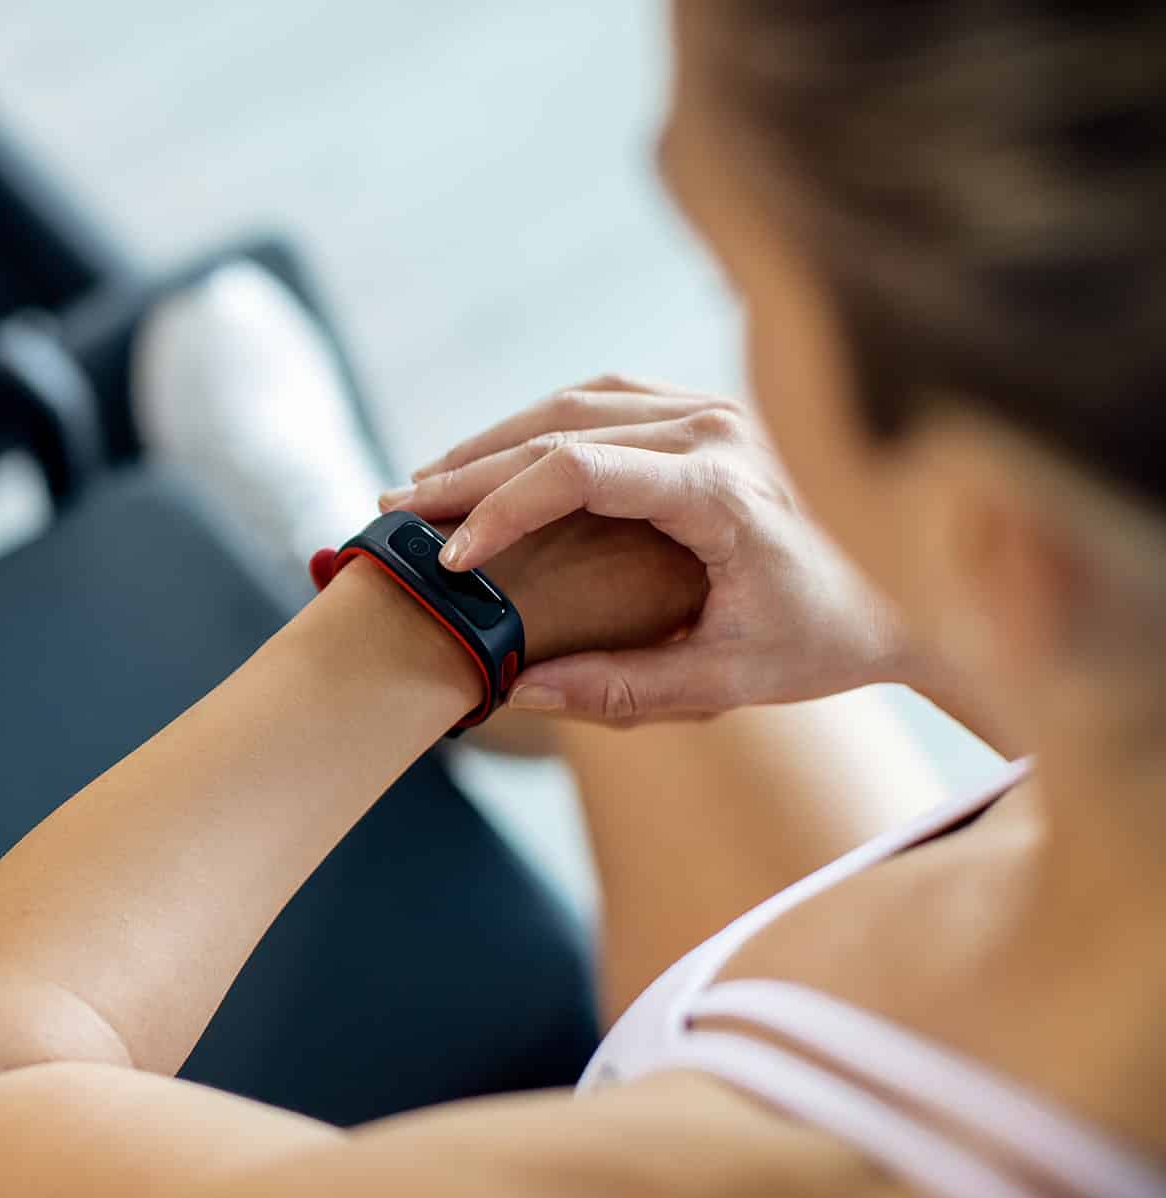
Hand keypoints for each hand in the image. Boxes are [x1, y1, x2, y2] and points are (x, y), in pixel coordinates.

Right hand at [384, 375, 908, 723]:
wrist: (908, 595)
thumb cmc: (821, 642)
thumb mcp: (725, 680)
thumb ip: (621, 688)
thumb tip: (521, 689)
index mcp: (721, 486)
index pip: (577, 471)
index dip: (498, 510)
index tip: (448, 560)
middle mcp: (717, 426)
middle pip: (561, 429)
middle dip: (470, 473)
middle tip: (398, 512)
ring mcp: (714, 408)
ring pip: (574, 402)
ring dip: (494, 442)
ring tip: (428, 486)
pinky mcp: (707, 411)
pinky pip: (602, 401)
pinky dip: (536, 429)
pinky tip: (492, 463)